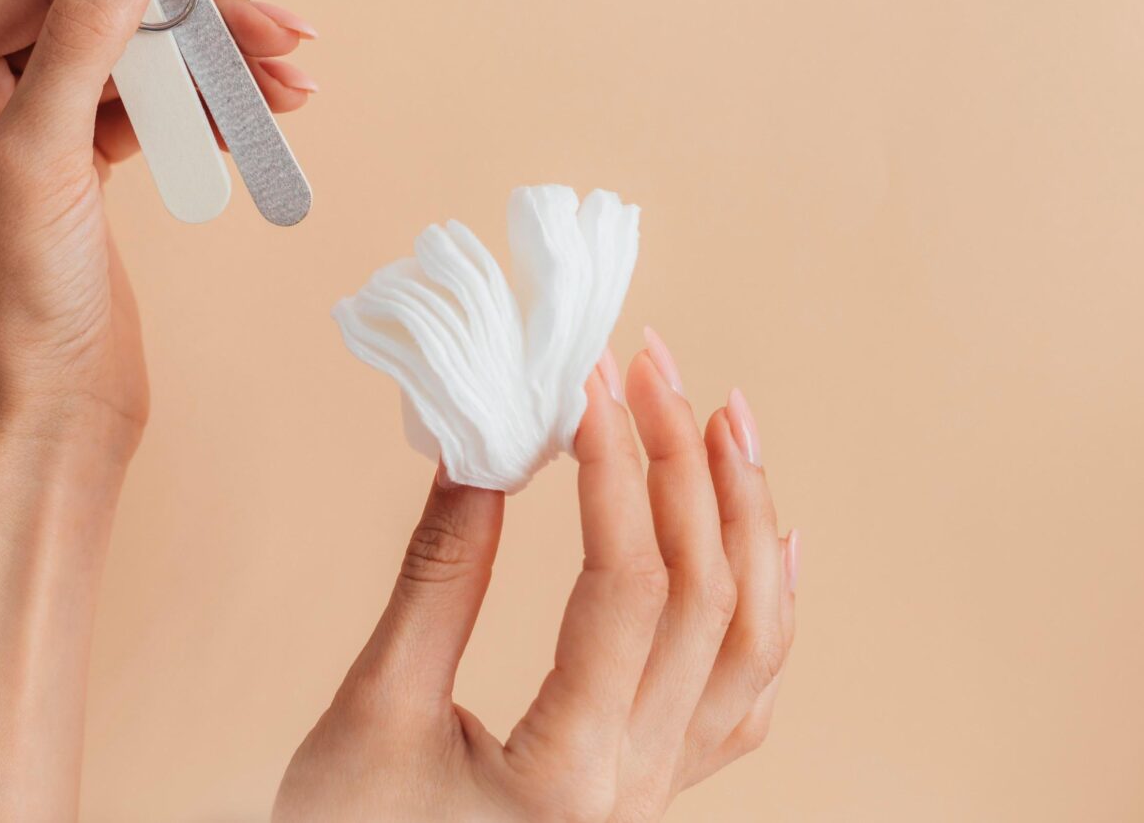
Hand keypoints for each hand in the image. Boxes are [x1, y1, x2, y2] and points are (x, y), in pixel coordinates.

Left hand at [0, 0, 317, 822]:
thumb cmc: (13, 308)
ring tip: (290, 76)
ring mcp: (24, 131)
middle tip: (279, 20)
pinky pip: (147, 104)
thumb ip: (90, 25)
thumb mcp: (47, 153)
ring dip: (212, 60)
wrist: (46, 428)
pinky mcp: (76, 167)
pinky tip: (258, 116)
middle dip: (192, 11)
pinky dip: (204, 105)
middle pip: (96, 5)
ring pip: (132, 54)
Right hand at [276, 336, 796, 821]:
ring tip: (723, 419)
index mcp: (567, 777)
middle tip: (650, 364)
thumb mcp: (372, 712)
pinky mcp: (647, 789)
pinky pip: (744, 698)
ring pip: (752, 645)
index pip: (626, 589)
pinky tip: (771, 542)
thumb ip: (436, 582)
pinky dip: (769, 610)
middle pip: (706, 600)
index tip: (587, 385)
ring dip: (745, 520)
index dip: (613, 470)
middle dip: (684, 466)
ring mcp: (655, 794)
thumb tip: (478, 451)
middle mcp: (635, 791)